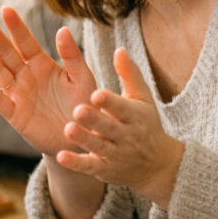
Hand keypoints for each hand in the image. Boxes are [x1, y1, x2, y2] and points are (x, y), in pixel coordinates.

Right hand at [0, 6, 96, 156]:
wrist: (82, 138)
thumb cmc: (84, 106)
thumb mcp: (83, 79)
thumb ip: (72, 56)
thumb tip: (63, 29)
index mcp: (42, 64)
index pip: (26, 42)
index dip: (16, 27)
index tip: (6, 9)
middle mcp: (26, 76)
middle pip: (7, 54)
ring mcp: (18, 94)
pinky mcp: (15, 115)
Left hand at [57, 48, 184, 209]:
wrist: (156, 165)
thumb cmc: (144, 123)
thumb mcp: (142, 98)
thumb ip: (129, 74)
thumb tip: (119, 49)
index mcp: (134, 115)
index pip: (122, 107)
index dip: (110, 101)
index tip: (96, 93)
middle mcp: (126, 135)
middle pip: (109, 127)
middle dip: (95, 120)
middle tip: (78, 109)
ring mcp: (115, 153)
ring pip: (99, 147)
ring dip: (84, 140)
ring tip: (68, 129)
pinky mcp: (104, 169)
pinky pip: (89, 166)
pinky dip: (76, 163)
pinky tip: (61, 156)